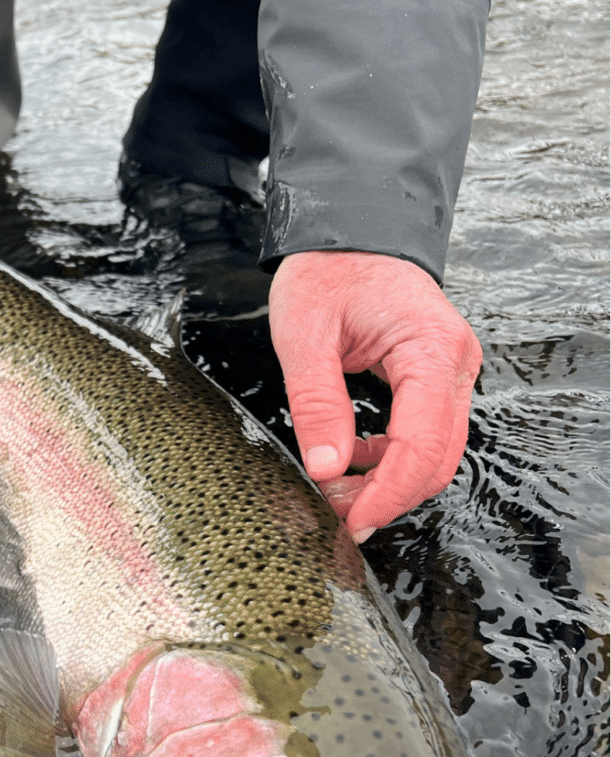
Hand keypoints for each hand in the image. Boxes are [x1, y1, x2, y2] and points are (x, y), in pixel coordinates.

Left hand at [268, 251, 481, 541]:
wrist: (348, 235)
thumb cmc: (328, 272)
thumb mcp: (304, 336)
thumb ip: (318, 404)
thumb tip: (326, 469)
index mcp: (430, 348)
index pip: (422, 444)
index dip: (388, 493)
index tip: (352, 522)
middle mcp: (453, 363)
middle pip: (437, 459)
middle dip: (388, 497)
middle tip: (335, 517)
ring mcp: (449, 373)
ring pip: (435, 454)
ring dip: (389, 484)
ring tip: (336, 494)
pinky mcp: (435, 381)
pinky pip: (424, 437)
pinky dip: (389, 463)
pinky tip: (351, 462)